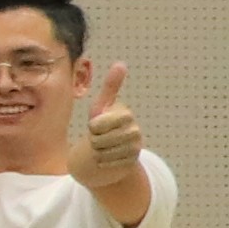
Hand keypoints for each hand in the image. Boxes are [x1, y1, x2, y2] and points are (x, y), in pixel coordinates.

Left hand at [81, 60, 141, 187]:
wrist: (109, 151)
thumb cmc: (103, 125)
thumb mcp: (102, 106)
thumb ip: (111, 87)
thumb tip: (121, 63)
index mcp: (126, 115)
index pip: (98, 124)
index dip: (93, 127)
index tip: (96, 125)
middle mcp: (135, 131)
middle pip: (100, 139)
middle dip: (94, 140)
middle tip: (99, 137)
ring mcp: (135, 148)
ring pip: (103, 152)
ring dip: (98, 152)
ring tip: (104, 147)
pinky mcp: (132, 163)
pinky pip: (107, 164)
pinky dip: (102, 162)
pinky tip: (107, 158)